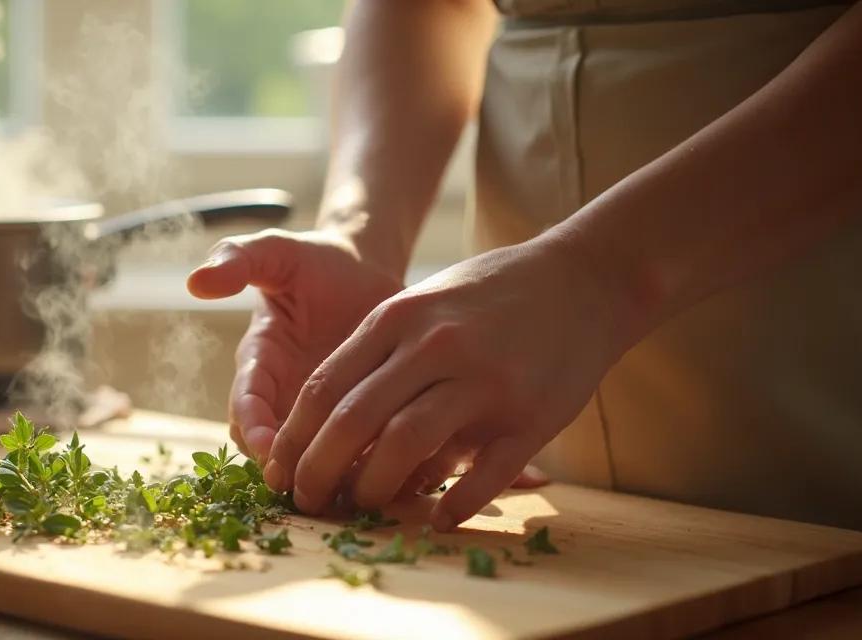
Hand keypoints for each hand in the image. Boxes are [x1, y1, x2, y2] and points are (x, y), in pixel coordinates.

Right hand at [186, 229, 402, 460]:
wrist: (366, 268)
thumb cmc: (318, 259)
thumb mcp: (278, 251)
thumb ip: (238, 260)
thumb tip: (196, 281)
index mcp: (259, 358)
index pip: (245, 403)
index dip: (252, 428)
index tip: (265, 449)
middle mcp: (281, 392)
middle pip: (269, 445)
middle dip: (283, 466)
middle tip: (308, 483)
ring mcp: (316, 408)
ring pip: (310, 456)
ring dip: (323, 474)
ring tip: (349, 486)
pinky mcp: (352, 414)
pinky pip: (352, 450)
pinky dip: (362, 464)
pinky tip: (385, 471)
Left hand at [260, 239, 632, 529]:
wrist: (585, 278)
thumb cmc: (489, 296)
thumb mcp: (421, 304)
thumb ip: (377, 356)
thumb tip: (325, 425)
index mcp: (397, 317)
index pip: (323, 386)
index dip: (292, 438)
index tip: (276, 472)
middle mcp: (434, 347)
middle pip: (353, 420)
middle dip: (319, 471)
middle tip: (306, 502)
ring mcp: (484, 381)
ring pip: (406, 444)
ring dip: (375, 488)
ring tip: (365, 508)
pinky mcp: (530, 415)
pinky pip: (482, 473)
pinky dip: (453, 504)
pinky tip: (436, 520)